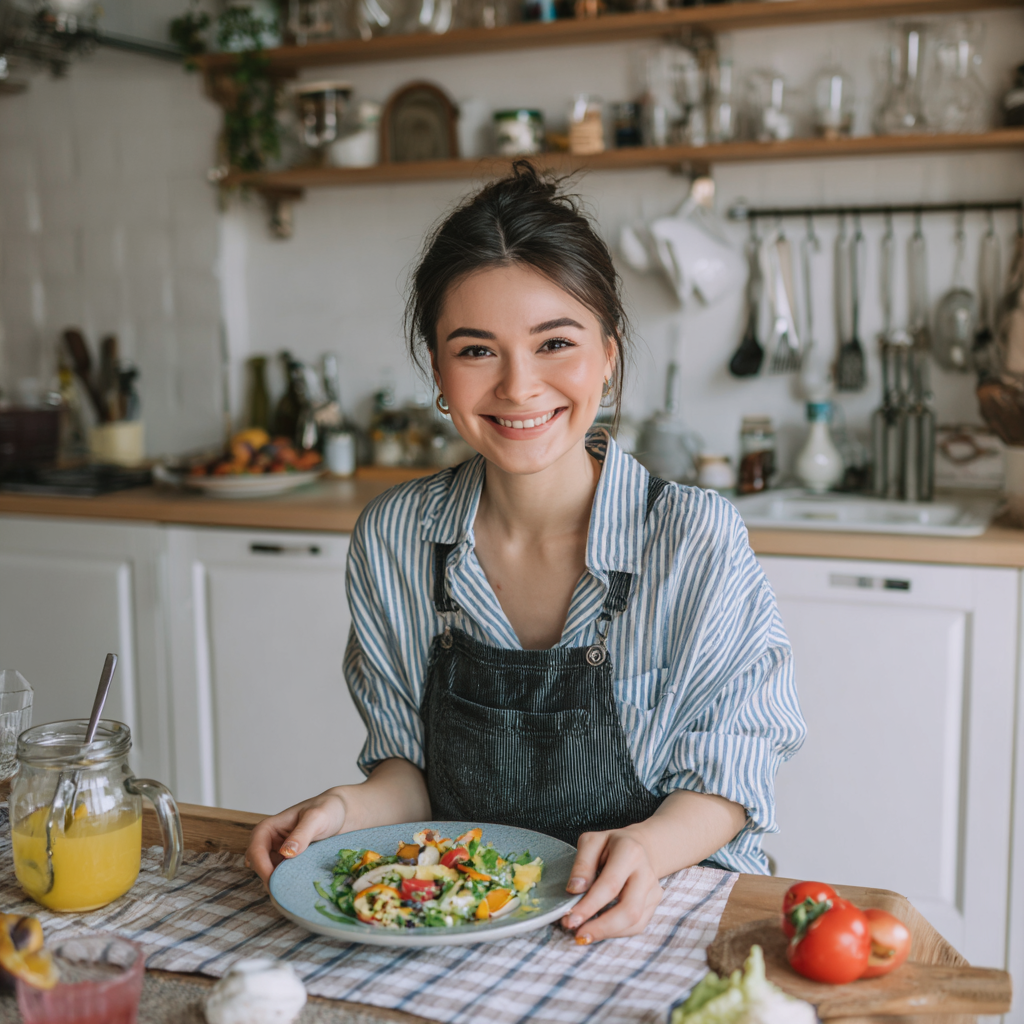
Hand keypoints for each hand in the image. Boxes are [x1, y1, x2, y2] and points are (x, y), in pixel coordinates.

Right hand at [246, 791, 346, 884]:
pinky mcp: (290, 865)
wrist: (342, 813)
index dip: (262, 868)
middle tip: (288, 893)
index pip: (256, 851)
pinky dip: (291, 884)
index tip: (276, 882)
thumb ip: (302, 833)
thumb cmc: (327, 809)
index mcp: (268, 828)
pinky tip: (303, 888)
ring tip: (298, 891)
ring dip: (282, 884)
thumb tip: (286, 853)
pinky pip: (285, 878)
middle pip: (260, 867)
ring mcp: (279, 856)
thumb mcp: (316, 817)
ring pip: (271, 876)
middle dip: (271, 881)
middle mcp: (269, 843)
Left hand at [559, 830, 663, 944]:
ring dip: (608, 933)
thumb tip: (574, 889)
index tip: (571, 919)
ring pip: (635, 923)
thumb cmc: (610, 845)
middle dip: (602, 927)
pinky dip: (616, 933)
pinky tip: (599, 930)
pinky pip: (637, 926)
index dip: (589, 906)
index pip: (610, 885)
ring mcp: (653, 890)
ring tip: (585, 934)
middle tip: (579, 934)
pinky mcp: (654, 904)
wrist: (638, 846)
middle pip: (629, 910)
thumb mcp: (591, 842)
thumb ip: (582, 864)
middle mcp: (646, 873)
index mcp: (630, 852)